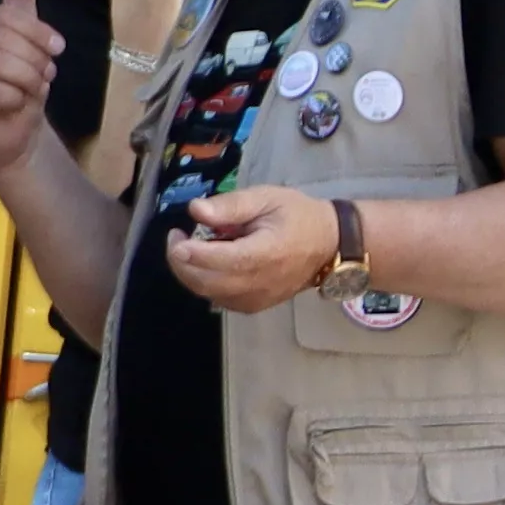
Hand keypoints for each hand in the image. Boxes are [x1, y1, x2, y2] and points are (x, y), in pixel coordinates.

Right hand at [0, 0, 61, 174]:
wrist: (16, 137)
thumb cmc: (19, 91)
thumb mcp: (28, 46)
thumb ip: (22, 6)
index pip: (3, 16)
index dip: (35, 30)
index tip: (57, 48)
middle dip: (33, 57)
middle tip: (47, 74)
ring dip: (26, 77)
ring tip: (36, 89)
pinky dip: (13, 95)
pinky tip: (18, 102)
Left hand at [166, 183, 337, 313]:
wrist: (328, 245)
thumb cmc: (297, 216)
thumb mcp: (266, 198)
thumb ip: (230, 205)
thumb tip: (196, 210)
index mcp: (264, 254)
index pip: (219, 260)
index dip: (190, 252)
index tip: (176, 235)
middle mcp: (258, 283)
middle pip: (205, 282)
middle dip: (181, 262)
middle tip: (177, 238)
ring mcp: (255, 299)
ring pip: (207, 293)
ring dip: (191, 272)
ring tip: (193, 247)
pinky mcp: (253, 306)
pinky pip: (218, 298)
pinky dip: (205, 282)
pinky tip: (210, 263)